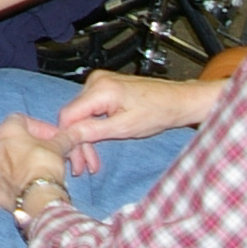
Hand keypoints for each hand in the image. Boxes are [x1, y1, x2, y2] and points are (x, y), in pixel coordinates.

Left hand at [0, 111, 74, 209]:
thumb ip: (64, 137)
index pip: (21, 120)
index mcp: (6, 130)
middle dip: (28, 146)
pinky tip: (24, 187)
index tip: (53, 138)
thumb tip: (73, 133)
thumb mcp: (58, 147)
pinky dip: (10, 183)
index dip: (39, 128)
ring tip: (36, 172)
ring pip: (3, 162)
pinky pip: (0, 182)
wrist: (36, 197)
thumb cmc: (44, 165)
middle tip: (46, 154)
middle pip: (10, 141)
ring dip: (17, 164)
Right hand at [50, 69, 217, 175]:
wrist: (178, 100)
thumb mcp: (126, 127)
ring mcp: (100, 83)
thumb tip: (70, 136)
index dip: (68, 139)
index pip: (68, 115)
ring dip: (85, 139)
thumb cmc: (159, 111)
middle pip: (74, 116)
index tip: (73, 159)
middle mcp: (97, 81)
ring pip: (80, 115)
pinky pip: (89, 110)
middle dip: (79, 144)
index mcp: (101, 88)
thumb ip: (94, 131)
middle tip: (84, 166)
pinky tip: (96, 144)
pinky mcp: (104, 88)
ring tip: (93, 161)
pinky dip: (92, 128)